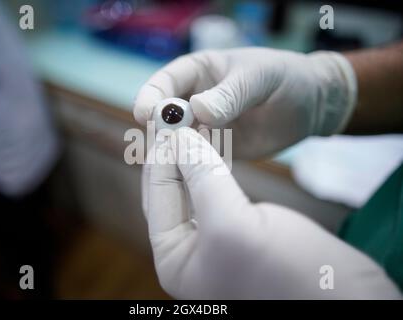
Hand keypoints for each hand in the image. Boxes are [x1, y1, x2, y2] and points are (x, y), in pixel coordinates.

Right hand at [134, 48, 356, 158]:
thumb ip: (231, 94)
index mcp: (199, 72)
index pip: (166, 82)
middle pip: (164, 117)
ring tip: (177, 169)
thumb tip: (197, 109)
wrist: (311, 105)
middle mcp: (194, 100)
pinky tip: (191, 181)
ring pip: (177, 141)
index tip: (144, 115)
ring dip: (174, 154)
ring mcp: (203, 128)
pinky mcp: (215, 150)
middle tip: (162, 149)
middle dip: (160, 132)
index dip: (152, 96)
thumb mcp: (261, 78)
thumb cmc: (286, 78)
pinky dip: (191, 169)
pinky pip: (196, 160)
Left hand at [142, 128, 399, 298]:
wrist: (347, 297)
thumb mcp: (234, 225)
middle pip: (173, 192)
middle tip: (179, 118)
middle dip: (176, 155)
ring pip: (195, 189)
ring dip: (195, 157)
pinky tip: (216, 145)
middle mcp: (189, 251)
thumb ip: (201, 180)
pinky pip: (218, 191)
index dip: (162, 156)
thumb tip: (178, 140)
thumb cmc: (288, 273)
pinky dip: (215, 166)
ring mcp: (216, 240)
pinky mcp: (242, 230)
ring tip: (196, 124)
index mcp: (175, 259)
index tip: (170, 120)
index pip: (158, 197)